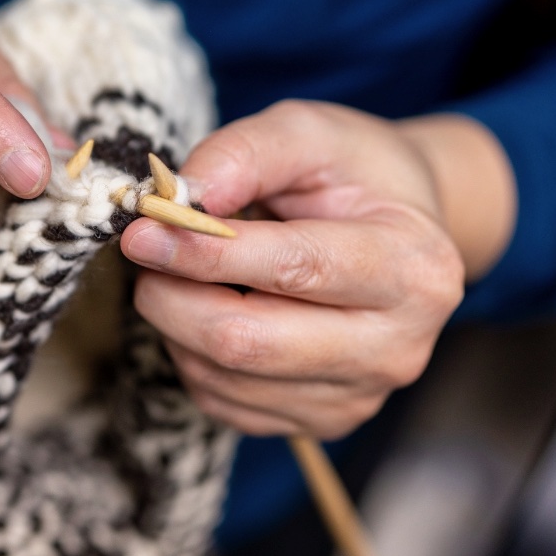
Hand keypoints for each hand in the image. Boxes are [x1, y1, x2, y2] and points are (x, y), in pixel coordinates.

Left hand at [120, 100, 514, 439]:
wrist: (400, 230)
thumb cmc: (356, 176)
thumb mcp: (311, 132)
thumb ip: (246, 153)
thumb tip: (182, 197)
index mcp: (413, 269)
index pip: (293, 269)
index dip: (205, 254)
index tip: (142, 231)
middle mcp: (396, 348)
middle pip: (248, 342)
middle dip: (173, 295)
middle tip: (146, 252)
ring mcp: (359, 396)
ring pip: (223, 378)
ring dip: (175, 323)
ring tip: (186, 272)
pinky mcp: (322, 422)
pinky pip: (222, 402)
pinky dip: (192, 355)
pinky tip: (210, 309)